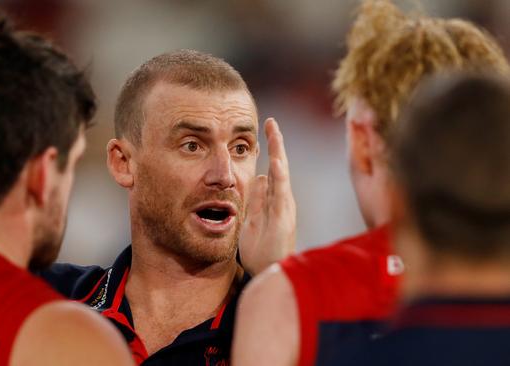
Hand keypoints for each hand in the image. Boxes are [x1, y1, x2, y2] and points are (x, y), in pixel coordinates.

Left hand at [239, 118, 295, 274]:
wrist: (269, 273)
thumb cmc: (262, 248)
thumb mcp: (254, 218)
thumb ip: (257, 198)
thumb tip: (260, 176)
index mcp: (275, 198)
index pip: (274, 166)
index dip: (272, 147)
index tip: (266, 126)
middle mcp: (282, 201)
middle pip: (280, 166)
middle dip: (277, 143)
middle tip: (271, 122)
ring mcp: (284, 209)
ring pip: (282, 177)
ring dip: (279, 155)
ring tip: (274, 134)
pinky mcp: (282, 220)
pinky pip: (280, 196)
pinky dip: (279, 179)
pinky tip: (275, 164)